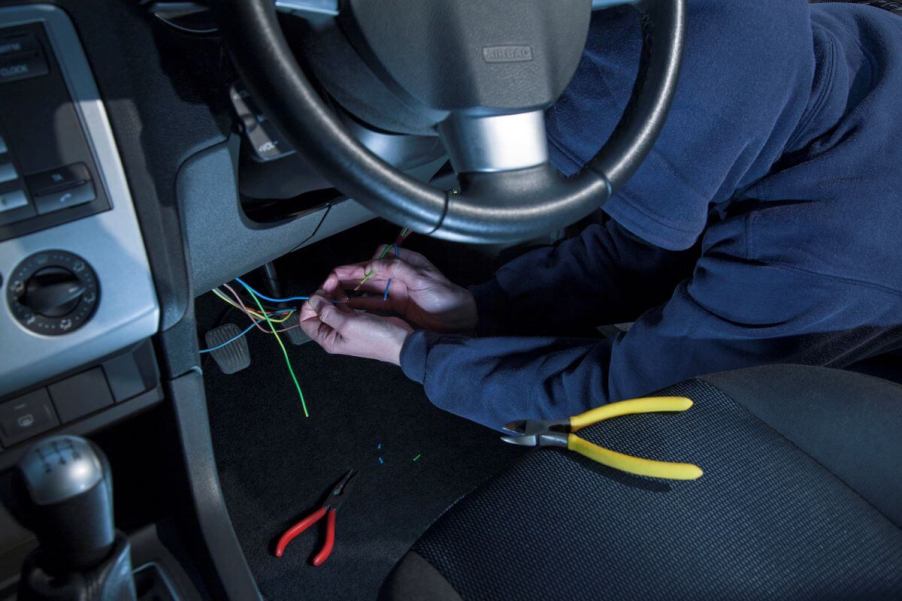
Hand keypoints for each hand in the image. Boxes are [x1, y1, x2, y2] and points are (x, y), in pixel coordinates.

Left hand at [299, 291, 412, 364]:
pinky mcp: (357, 320)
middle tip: (332, 281)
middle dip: (322, 294)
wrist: (400, 343)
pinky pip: (344, 306)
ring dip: (332, 293)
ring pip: (331, 306)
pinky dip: (343, 296)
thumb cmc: (375, 337)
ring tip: (338, 281)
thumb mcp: (347, 324)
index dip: (309, 304)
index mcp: (327, 338)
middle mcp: (334, 333)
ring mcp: (346, 326)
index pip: (306, 320)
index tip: (320, 292)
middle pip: (318, 311)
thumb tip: (313, 299)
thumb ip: (327, 311)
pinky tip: (348, 289)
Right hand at [324, 246, 477, 333]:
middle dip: (348, 278)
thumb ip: (397, 269)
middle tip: (328, 284)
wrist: (460, 320)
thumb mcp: (422, 279)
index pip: (374, 262)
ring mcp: (397, 292)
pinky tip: (348, 307)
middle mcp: (399, 276)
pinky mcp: (398, 307)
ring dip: (351, 291)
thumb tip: (373, 264)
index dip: (355, 268)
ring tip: (332, 295)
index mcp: (405, 265)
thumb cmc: (446, 298)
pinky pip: (375, 303)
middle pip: (367, 274)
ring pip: (368, 289)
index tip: (338, 274)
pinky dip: (361, 304)